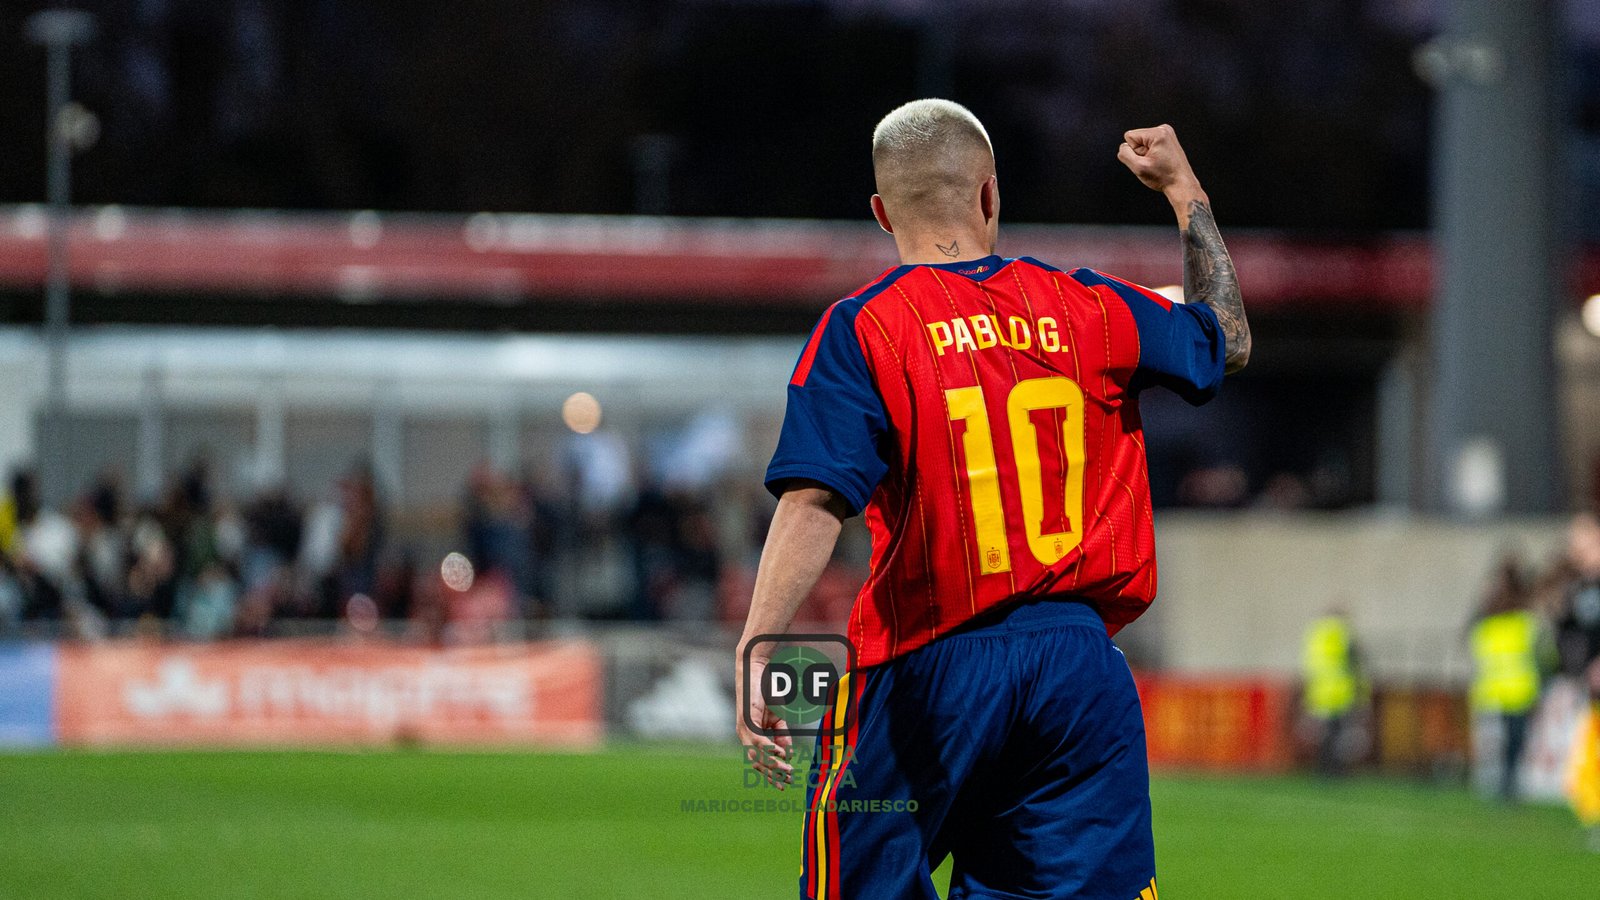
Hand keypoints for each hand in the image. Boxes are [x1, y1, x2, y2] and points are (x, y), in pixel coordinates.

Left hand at [736, 654, 794, 789]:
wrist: (757, 668)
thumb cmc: (766, 691)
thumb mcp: (778, 717)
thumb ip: (781, 735)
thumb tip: (787, 754)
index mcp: (751, 735)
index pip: (759, 760)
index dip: (772, 773)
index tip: (785, 782)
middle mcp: (744, 734)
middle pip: (757, 762)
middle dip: (773, 774)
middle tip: (787, 782)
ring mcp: (744, 728)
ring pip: (757, 754)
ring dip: (773, 764)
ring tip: (787, 771)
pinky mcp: (746, 719)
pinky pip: (758, 740)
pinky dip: (770, 749)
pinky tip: (781, 755)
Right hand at [1117, 124, 1203, 199]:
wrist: (1181, 184)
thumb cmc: (1165, 177)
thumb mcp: (1138, 167)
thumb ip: (1125, 154)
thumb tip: (1123, 147)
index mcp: (1158, 133)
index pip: (1129, 136)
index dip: (1134, 151)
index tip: (1146, 160)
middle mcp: (1164, 129)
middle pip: (1137, 138)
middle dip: (1140, 152)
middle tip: (1152, 163)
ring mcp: (1167, 134)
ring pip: (1142, 142)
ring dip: (1146, 154)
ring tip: (1157, 163)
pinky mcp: (1168, 140)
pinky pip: (1150, 145)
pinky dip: (1152, 154)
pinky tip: (1160, 161)